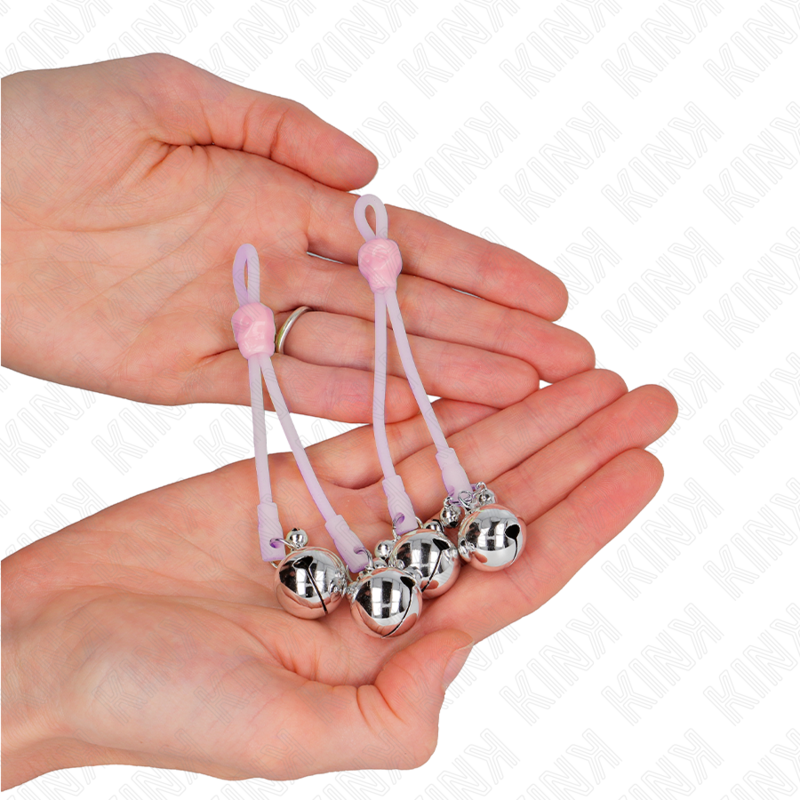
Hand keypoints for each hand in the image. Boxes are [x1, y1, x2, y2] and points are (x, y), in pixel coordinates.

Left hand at [1, 54, 591, 421]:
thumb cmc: (37, 135)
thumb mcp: (165, 96)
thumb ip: (274, 127)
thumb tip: (369, 167)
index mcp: (277, 195)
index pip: (402, 240)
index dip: (479, 268)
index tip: (548, 295)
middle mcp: (277, 265)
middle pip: (402, 309)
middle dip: (486, 334)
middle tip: (563, 364)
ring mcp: (244, 324)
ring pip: (362, 359)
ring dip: (440, 380)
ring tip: (516, 400)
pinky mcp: (198, 376)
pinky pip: (290, 397)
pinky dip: (352, 410)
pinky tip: (415, 422)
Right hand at [2, 371, 675, 786]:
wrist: (50, 642)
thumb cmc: (149, 704)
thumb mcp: (284, 740)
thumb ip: (392, 714)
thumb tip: (464, 649)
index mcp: (391, 646)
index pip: (514, 567)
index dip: (586, 516)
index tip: (645, 463)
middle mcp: (378, 580)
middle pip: (499, 500)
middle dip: (574, 449)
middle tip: (642, 396)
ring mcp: (337, 526)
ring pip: (449, 458)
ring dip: (518, 416)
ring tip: (583, 373)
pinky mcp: (288, 483)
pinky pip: (373, 434)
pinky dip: (427, 402)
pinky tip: (480, 376)